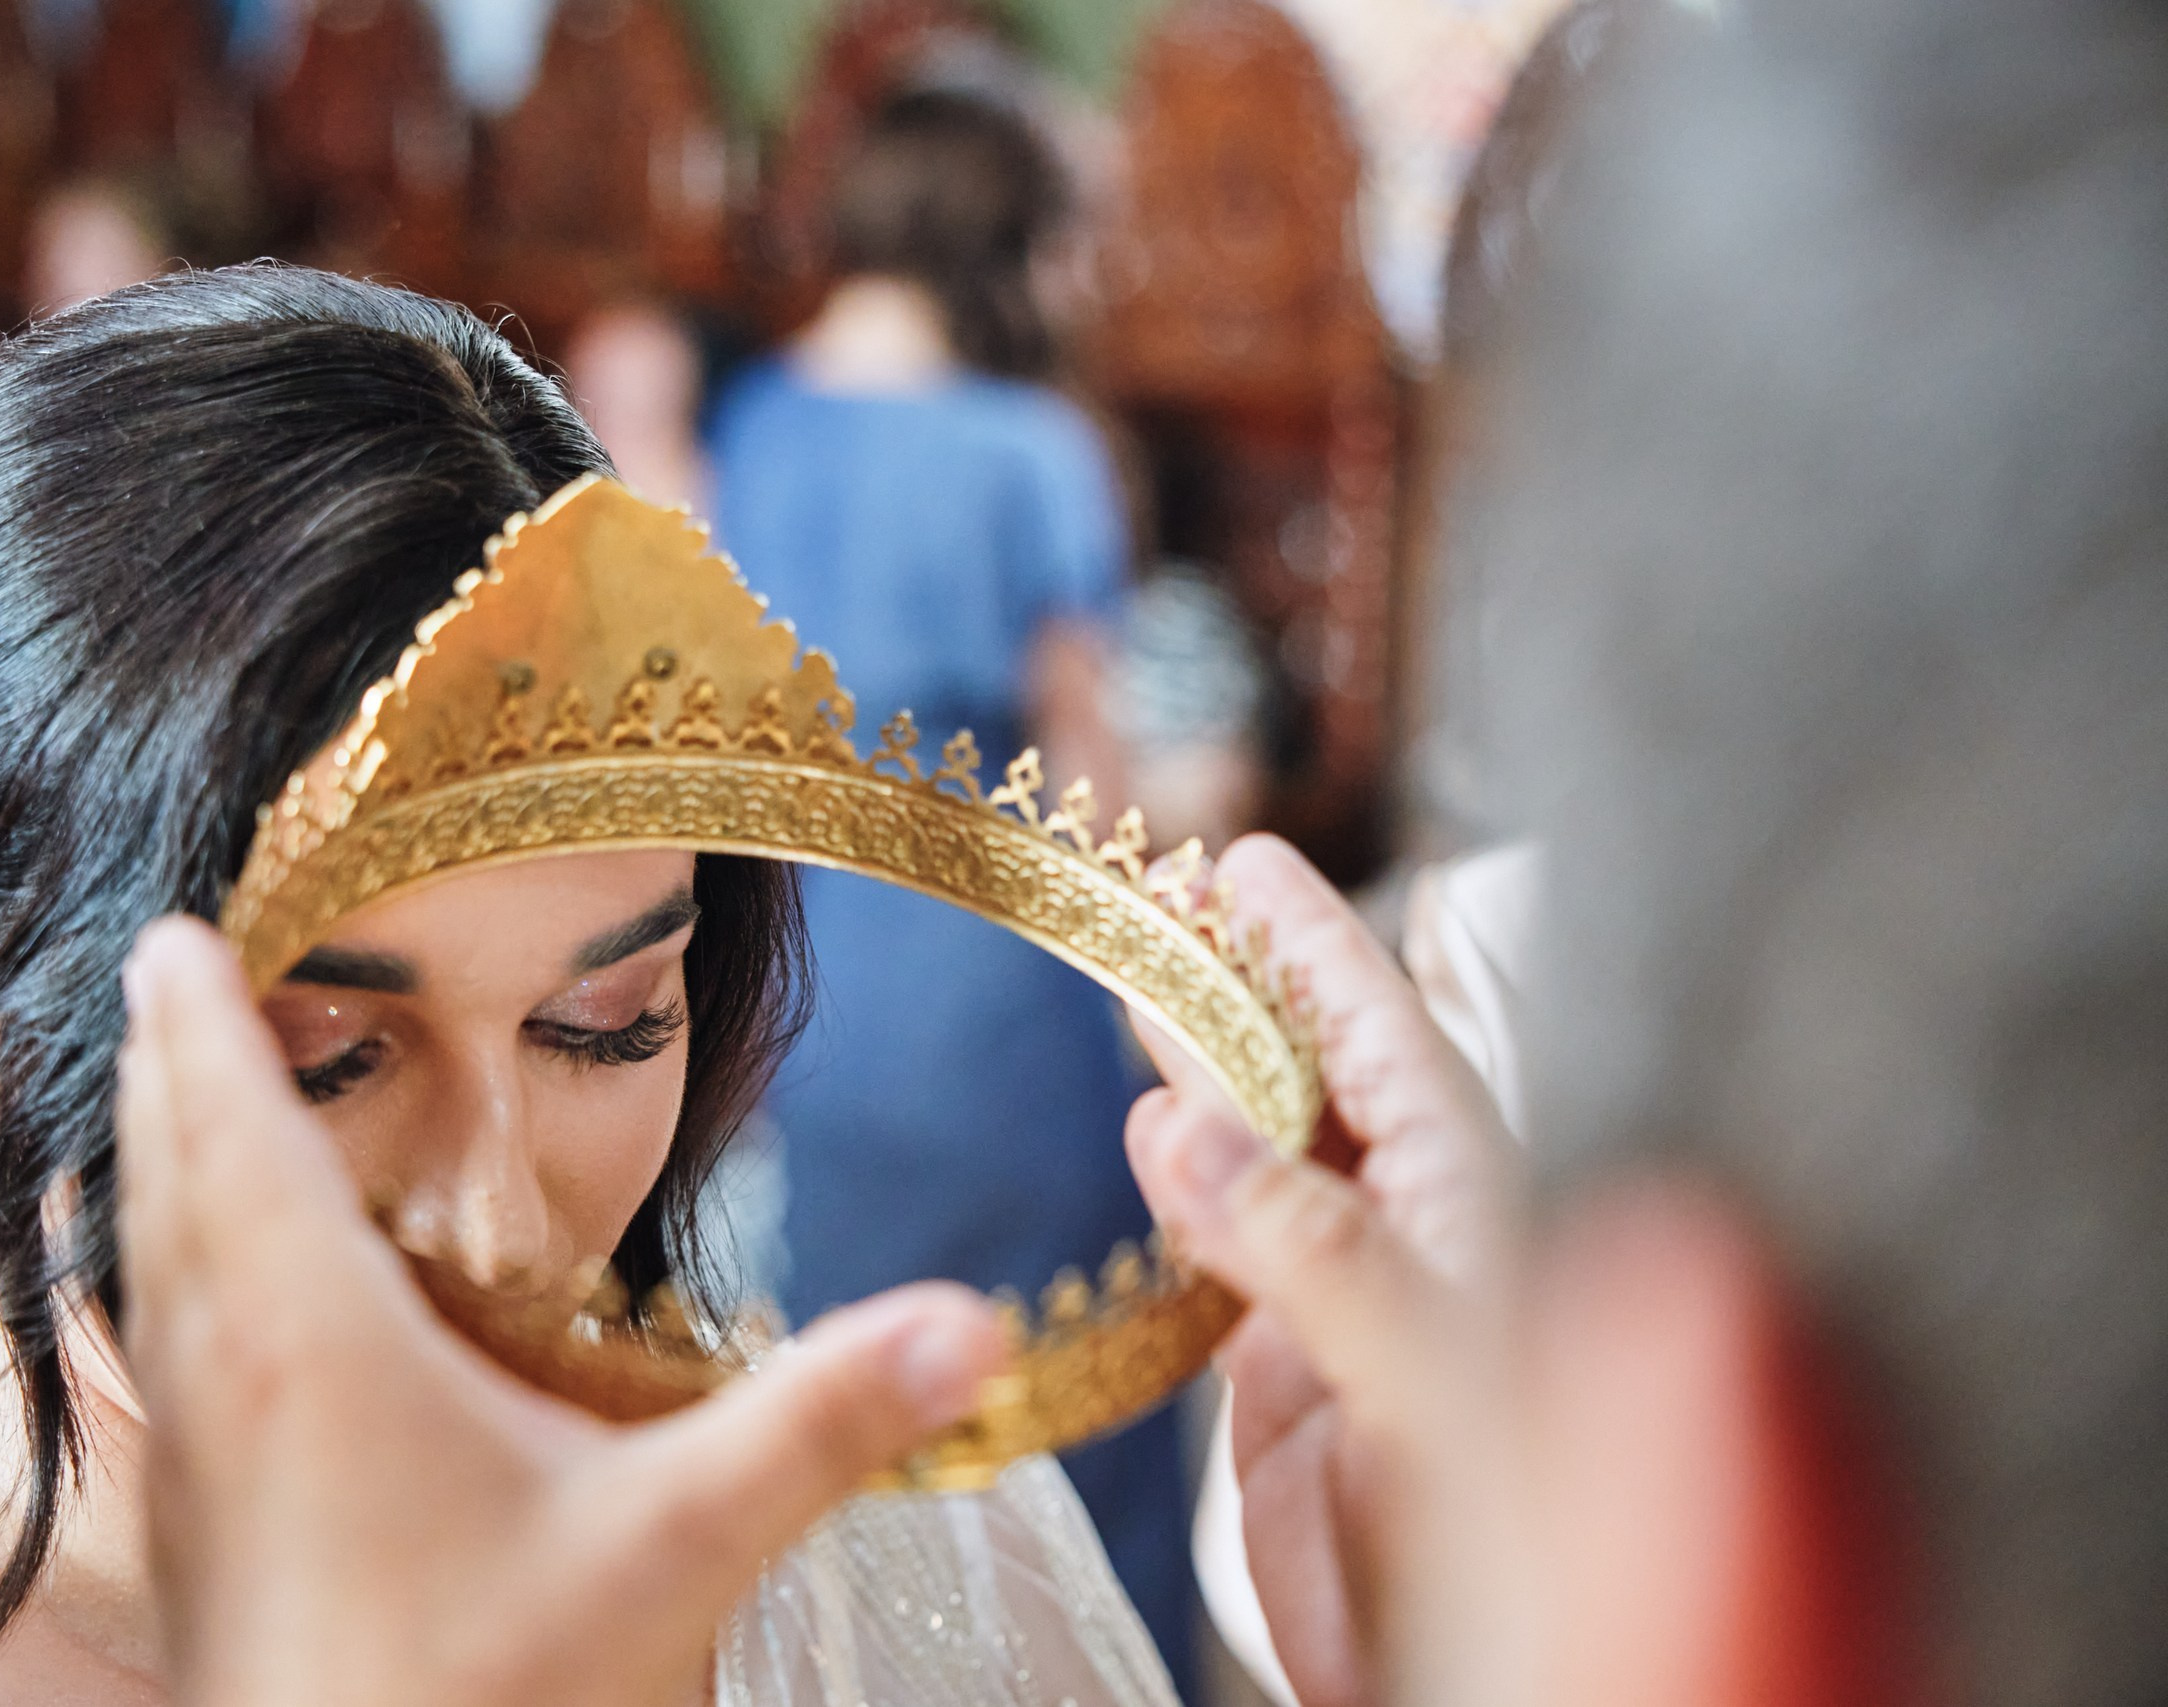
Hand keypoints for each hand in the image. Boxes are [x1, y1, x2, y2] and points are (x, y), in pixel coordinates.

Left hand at [116, 916, 1007, 1706]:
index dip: (202, 1014)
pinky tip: (213, 1300)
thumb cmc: (481, 1703)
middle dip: (164, 1059)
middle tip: (168, 970)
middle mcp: (227, 1377)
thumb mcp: (676, 1550)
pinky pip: (163, 1345)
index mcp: (313, 1337)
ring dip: (153, 1160)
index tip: (174, 921)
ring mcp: (200, 1464)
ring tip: (172, 1098)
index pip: (236, 1123)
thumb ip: (822, 1421)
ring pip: (147, 1262)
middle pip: (168, 1170)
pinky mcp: (199, 1537)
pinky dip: (166, 1267)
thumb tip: (977, 1325)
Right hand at [1125, 835, 1522, 1706]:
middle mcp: (1423, 1231)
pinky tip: (1149, 1133)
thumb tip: (1179, 1125)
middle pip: (1320, 1071)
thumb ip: (1316, 1251)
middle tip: (1165, 888)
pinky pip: (1228, 1240)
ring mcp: (1353, 1294)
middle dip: (1245, 979)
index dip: (1314, 947)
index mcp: (1487, 1205)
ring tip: (1143, 974)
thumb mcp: (1431, 1377)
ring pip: (1266, 1145)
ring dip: (1203, 1062)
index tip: (1242, 863)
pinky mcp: (1291, 1366)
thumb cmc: (1531, 1541)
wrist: (1488, 1681)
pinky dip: (1183, 1181)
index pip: (1389, 1038)